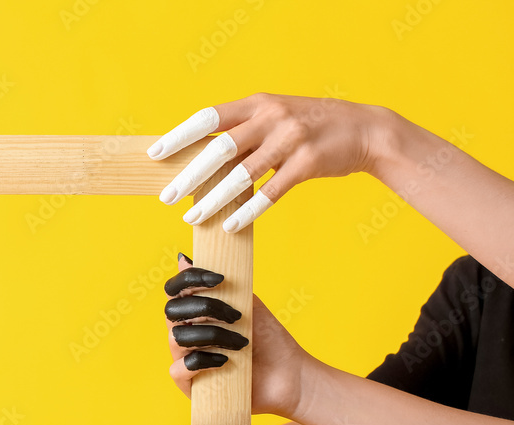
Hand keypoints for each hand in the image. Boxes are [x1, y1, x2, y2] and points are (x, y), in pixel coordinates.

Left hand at [147, 93, 390, 231]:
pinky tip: (230, 225)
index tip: (156, 154)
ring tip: (192, 216)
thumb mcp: (275, 117)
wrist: (366, 130)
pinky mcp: (308, 164)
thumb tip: (200, 158)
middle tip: (166, 197)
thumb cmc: (310, 127)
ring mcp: (291, 139)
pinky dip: (248, 211)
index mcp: (257, 103)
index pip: (209, 117)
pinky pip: (271, 192)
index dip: (180, 136)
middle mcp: (271, 117)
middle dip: (189, 176)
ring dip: (213, 199)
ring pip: (242, 175)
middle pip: (219, 149)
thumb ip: (243, 133)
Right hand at [165, 253, 308, 416]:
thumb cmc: (268, 340)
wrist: (288, 376)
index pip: (174, 292)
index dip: (187, 280)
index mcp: (195, 314)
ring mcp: (185, 360)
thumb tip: (183, 259)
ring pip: (177, 338)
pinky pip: (180, 368)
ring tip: (242, 343)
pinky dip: (204, 361)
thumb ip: (219, 283)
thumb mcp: (247, 304)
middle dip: (204, 308)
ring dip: (213, 335)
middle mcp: (185, 335)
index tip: (217, 279)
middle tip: (236, 316)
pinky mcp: (190, 386)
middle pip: (171, 312)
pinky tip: (226, 361)